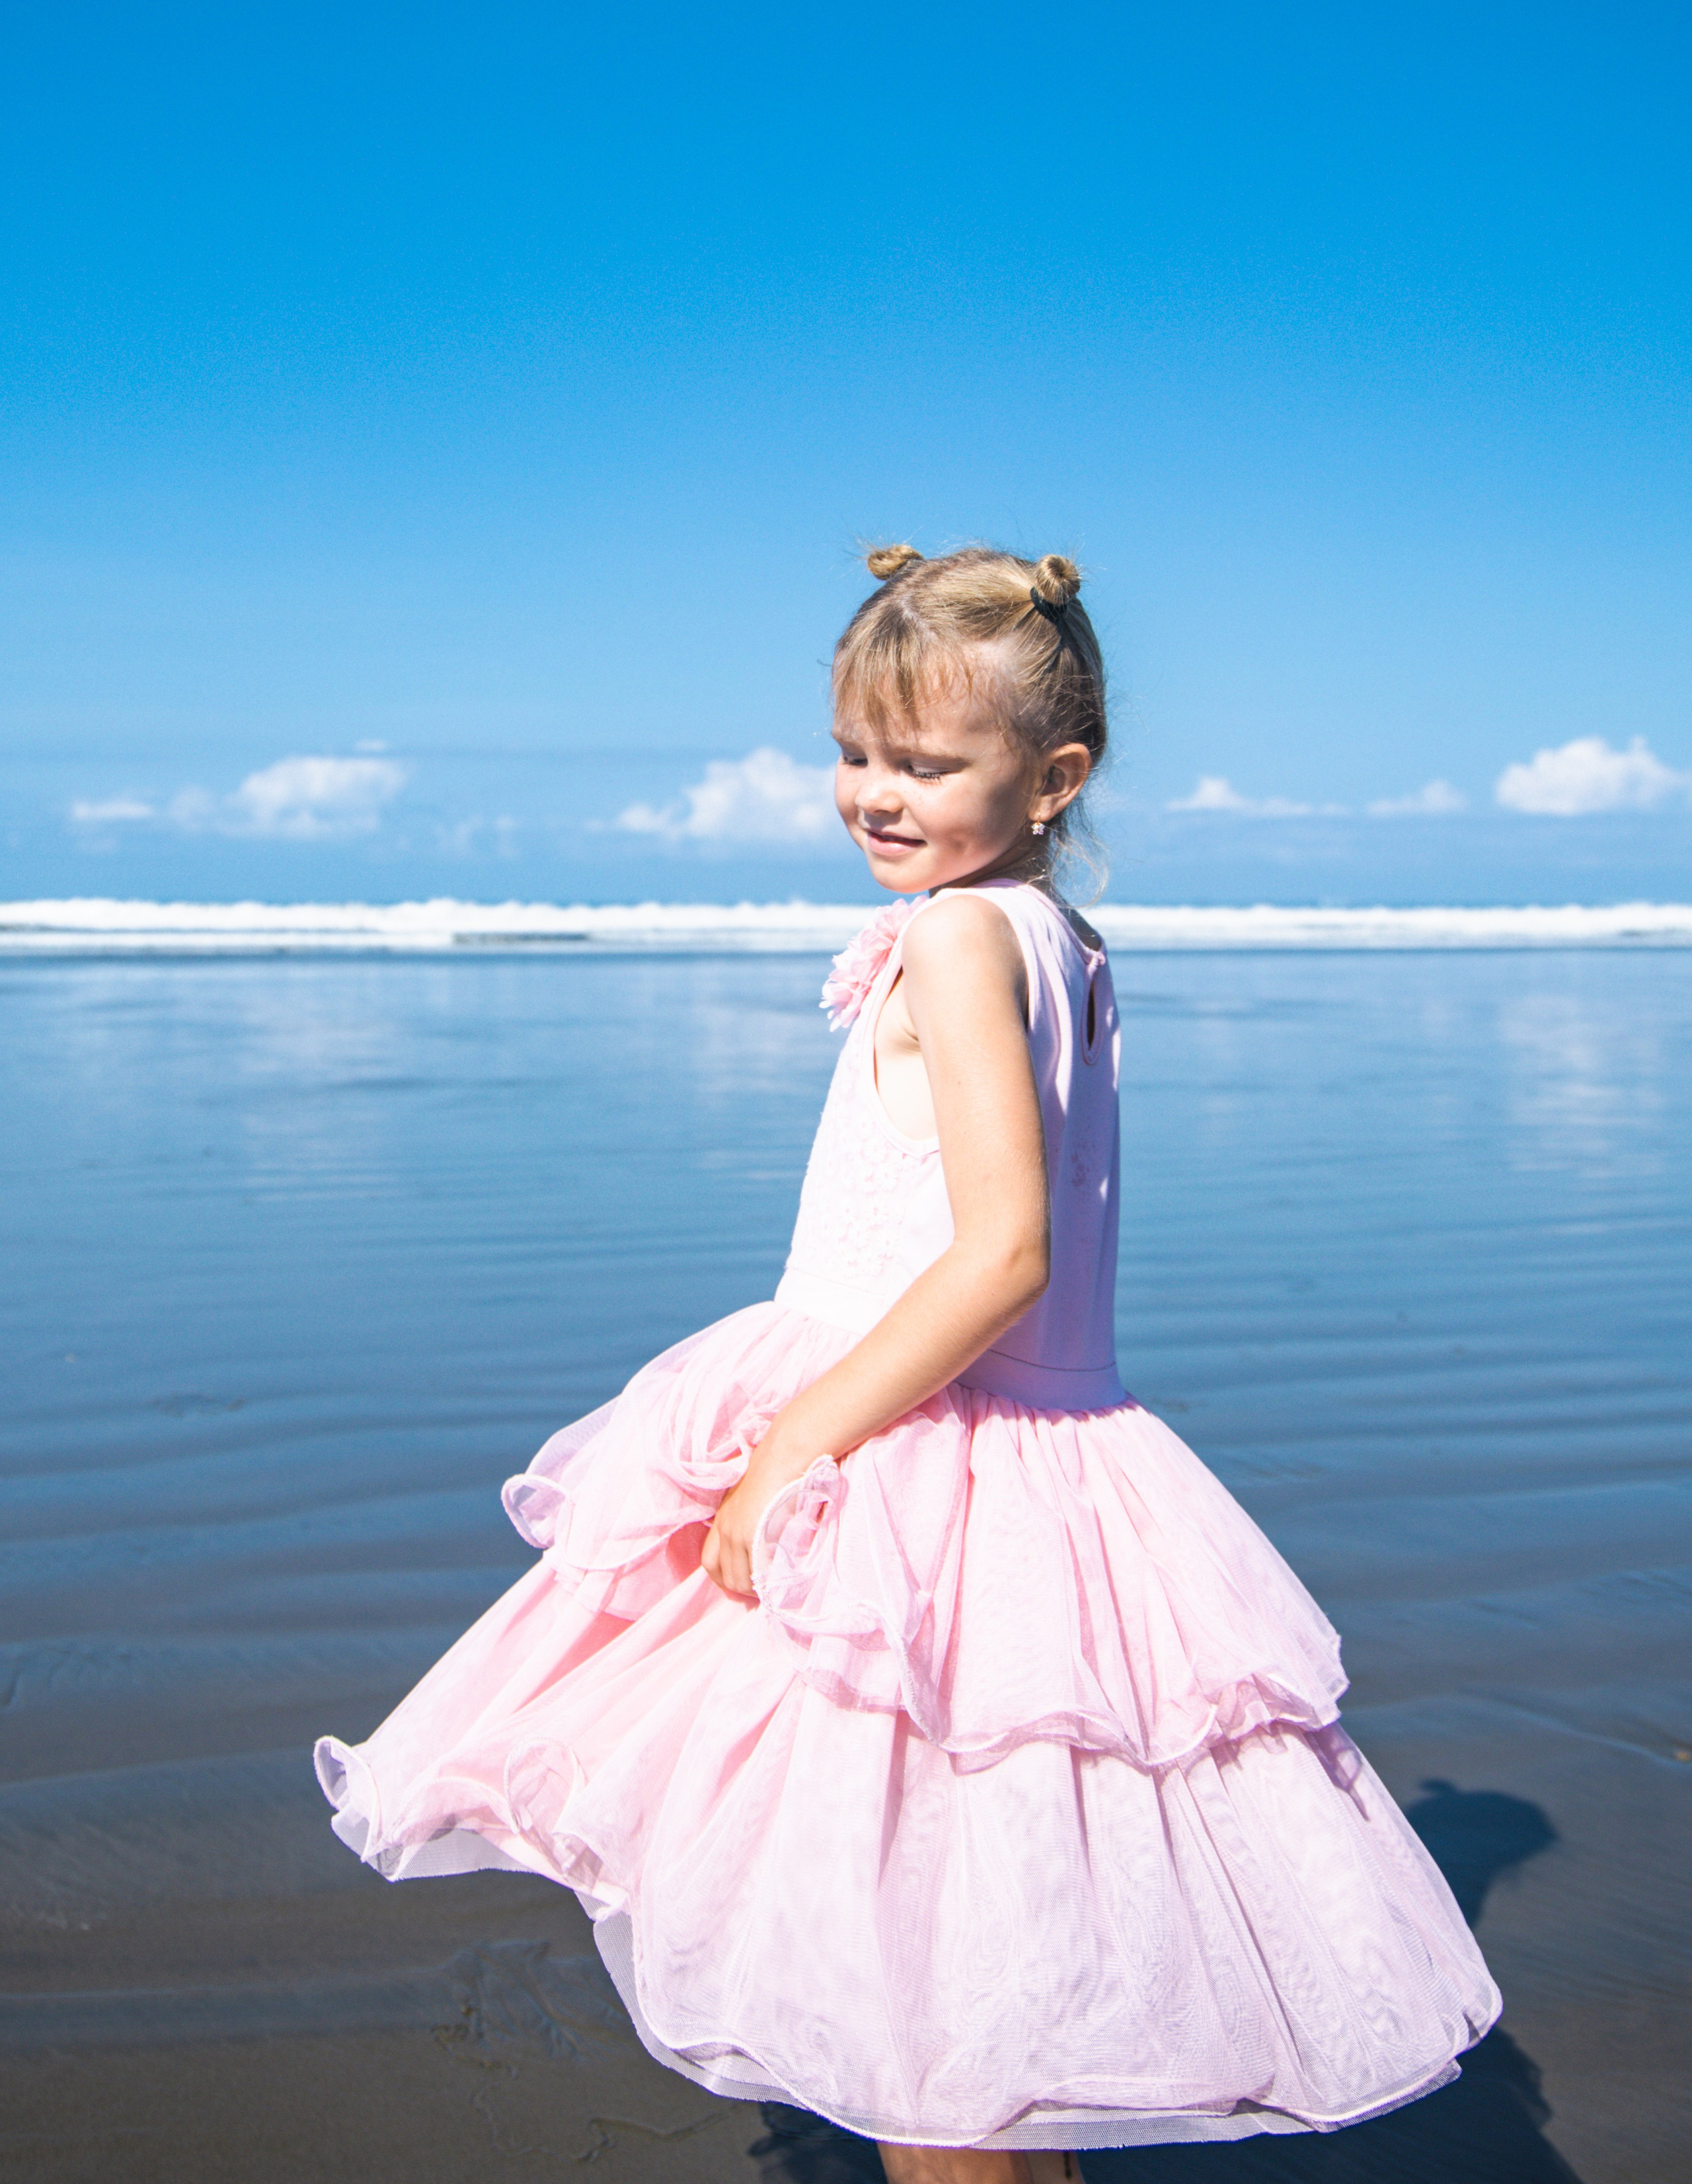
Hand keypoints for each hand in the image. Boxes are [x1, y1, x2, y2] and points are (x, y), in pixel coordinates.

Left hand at [701, 1435, 814, 1598]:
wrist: (785, 1456)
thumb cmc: (777, 1470)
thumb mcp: (753, 1496)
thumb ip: (750, 1517)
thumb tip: (763, 1539)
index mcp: (723, 1517)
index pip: (709, 1560)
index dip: (723, 1576)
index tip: (742, 1582)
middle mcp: (724, 1528)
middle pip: (721, 1574)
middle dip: (739, 1588)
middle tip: (760, 1590)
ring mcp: (737, 1534)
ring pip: (738, 1580)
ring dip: (754, 1589)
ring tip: (773, 1587)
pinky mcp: (752, 1537)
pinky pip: (756, 1573)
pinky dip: (766, 1582)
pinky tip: (780, 1579)